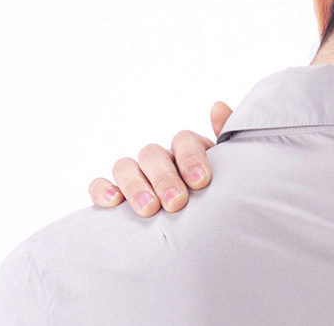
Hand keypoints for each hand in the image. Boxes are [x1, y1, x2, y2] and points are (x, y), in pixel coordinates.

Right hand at [88, 101, 232, 216]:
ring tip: (149, 210)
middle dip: (164, 178)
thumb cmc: (222, 197)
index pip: (183, 140)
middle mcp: (161, 160)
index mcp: (189, 151)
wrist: (210, 228)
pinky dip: (102, 190)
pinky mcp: (117, 195)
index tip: (201, 182)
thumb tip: (218, 106)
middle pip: (153, 155)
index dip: (190, 158)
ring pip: (125, 167)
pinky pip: (100, 186)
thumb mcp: (233, 170)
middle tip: (176, 203)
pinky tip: (113, 203)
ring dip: (135, 186)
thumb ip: (229, 138)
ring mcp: (137, 176)